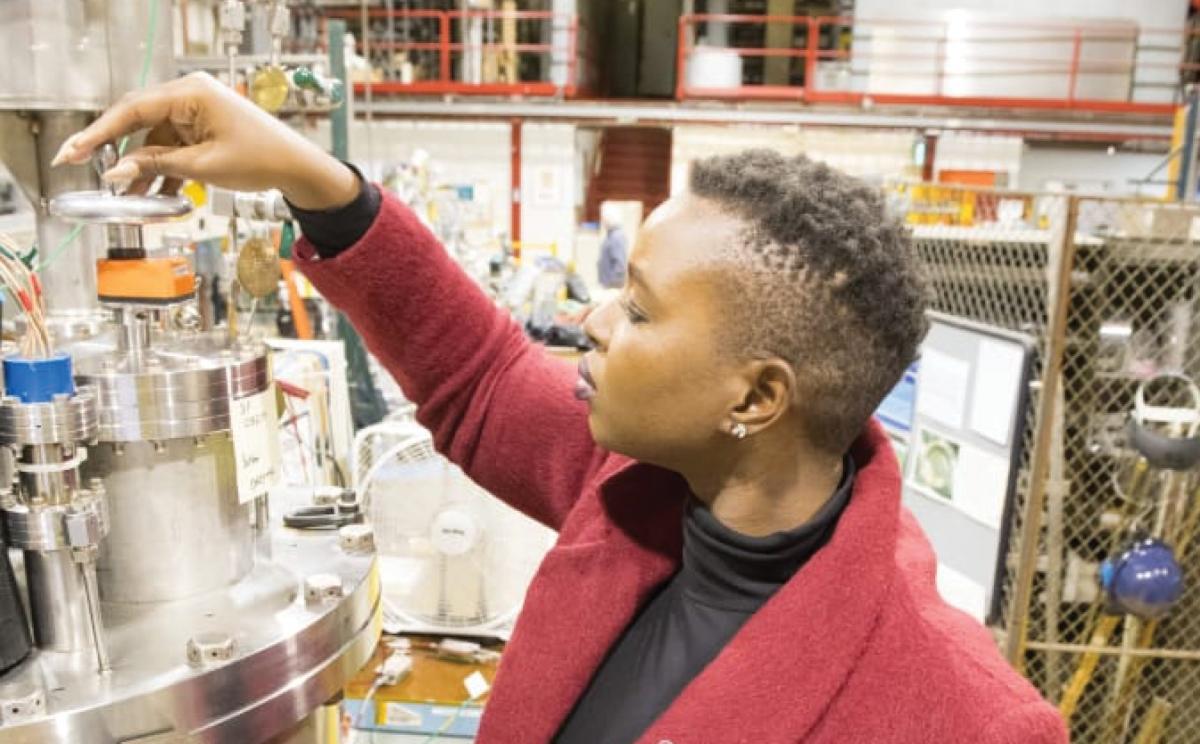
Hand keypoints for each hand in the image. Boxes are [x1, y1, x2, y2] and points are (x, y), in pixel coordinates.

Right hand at [52, 72, 359, 210]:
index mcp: (191, 93)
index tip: (72, 153)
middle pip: (138, 121)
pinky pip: (172, 146)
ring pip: (154, 139)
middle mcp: (190, 95)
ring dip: (142, 168)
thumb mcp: (203, 166)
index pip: (131, 110)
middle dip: (116, 152)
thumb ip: (156, 166)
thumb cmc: (262, 159)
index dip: (98, 134)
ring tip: (126, 198)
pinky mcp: (202, 127)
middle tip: (83, 171)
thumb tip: (116, 172)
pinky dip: (163, 168)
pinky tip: (152, 193)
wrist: (298, 167)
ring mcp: (196, 110)